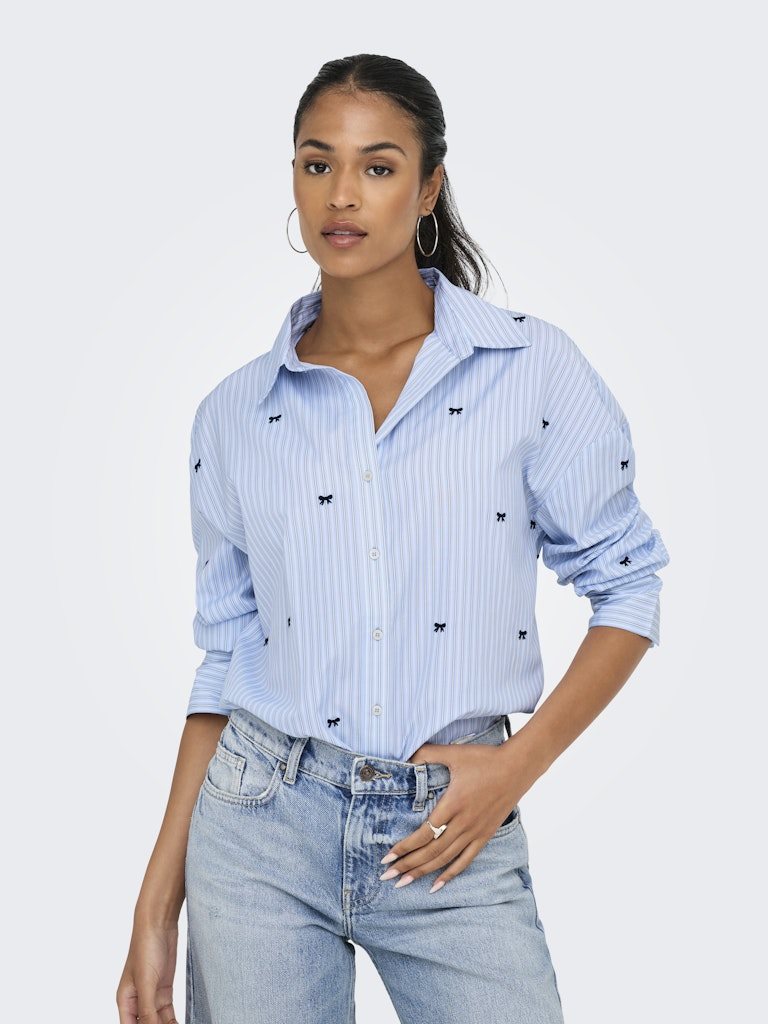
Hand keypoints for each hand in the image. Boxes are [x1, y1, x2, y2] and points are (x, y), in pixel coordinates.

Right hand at [116, 916, 180, 1022]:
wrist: (159, 924)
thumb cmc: (146, 947)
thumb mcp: (146, 981)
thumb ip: (146, 1009)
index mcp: (125, 1001)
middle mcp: (137, 1001)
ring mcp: (151, 996)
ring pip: (158, 1022)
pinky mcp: (164, 991)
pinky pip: (168, 1014)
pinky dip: (173, 1022)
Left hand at [380, 740, 521, 893]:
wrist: (517, 767)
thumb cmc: (484, 758)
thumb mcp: (454, 753)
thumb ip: (427, 753)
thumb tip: (405, 756)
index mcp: (453, 804)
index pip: (424, 834)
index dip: (404, 848)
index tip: (387, 858)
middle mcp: (463, 823)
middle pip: (431, 851)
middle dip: (407, 865)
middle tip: (387, 877)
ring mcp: (475, 832)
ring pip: (445, 859)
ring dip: (423, 872)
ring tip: (404, 883)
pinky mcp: (485, 835)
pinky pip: (466, 860)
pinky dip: (450, 874)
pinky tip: (436, 885)